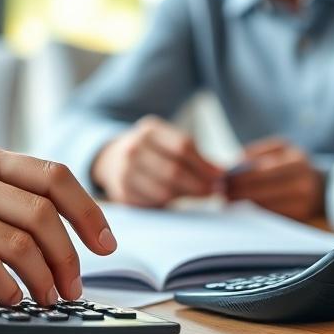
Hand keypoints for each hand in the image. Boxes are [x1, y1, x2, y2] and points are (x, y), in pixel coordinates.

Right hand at [0, 140, 116, 305]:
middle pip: (43, 214)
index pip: (54, 177)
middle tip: (74, 286)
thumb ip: (0, 192)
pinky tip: (13, 302)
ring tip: (48, 300)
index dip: (89, 211)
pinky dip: (9, 290)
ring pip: (20, 244)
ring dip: (45, 280)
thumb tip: (62, 227)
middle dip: (70, 257)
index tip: (106, 243)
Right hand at [91, 115, 223, 206]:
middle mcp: (133, 148)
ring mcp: (125, 171)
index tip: (220, 175)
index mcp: (149, 130)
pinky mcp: (122, 193)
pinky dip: (170, 203)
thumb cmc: (151, 151)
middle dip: (199, 184)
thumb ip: (194, 155)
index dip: (204, 164)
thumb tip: (222, 173)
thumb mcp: (168, 142)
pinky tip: (177, 199)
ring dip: (187, 196)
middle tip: (214, 191)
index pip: (182, 146)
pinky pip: (154, 203)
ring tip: (199, 195)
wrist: (112, 159)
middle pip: (174, 170)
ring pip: (165, 190)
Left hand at [223, 138, 323, 221]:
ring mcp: (303, 202)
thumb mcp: (281, 148)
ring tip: (227, 200)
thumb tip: (233, 164)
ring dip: (243, 204)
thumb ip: (257, 152)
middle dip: (237, 192)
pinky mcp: (300, 217)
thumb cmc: (294, 164)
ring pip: (264, 205)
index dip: (239, 177)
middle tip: (220, 193)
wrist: (325, 187)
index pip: (260, 171)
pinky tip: (243, 207)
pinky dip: (255, 211)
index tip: (221, 179)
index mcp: (296, 160)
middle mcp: (302, 182)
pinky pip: (272, 215)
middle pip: (261, 190)